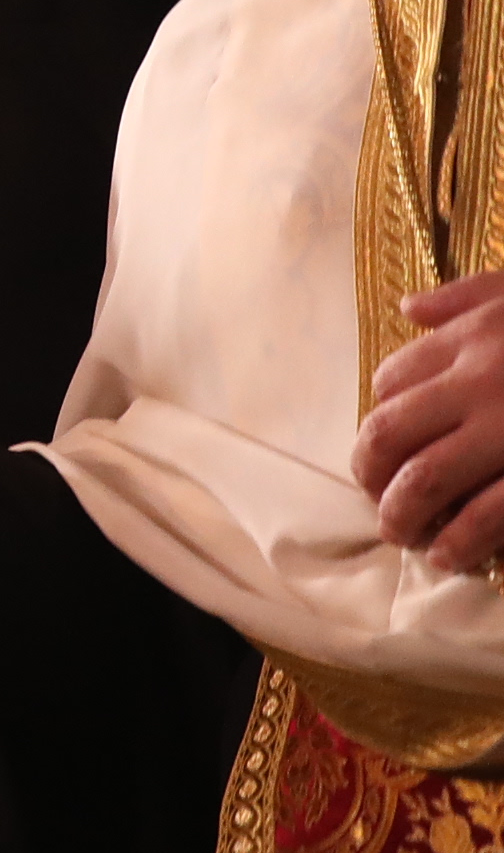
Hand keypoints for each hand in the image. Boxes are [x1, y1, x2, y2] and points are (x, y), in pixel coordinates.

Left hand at [361, 267, 503, 569]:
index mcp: (475, 337)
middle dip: (370, 473)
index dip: (381, 418)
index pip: (391, 381)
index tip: (387, 445)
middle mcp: (480, 382)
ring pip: (423, 480)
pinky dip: (457, 541)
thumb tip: (409, 309)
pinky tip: (451, 555)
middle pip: (388, 433)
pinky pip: (483, 515)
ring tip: (405, 533)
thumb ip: (471, 296)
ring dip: (401, 515)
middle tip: (378, 498)